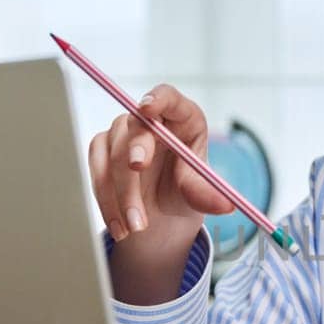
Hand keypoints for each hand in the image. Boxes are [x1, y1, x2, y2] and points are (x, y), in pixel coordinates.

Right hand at [86, 82, 235, 246]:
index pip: (168, 97)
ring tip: (137, 226)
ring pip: (113, 154)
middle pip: (136, 126)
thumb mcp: (198, 193)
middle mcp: (149, 120)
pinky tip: (121, 226)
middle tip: (137, 168)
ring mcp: (122, 133)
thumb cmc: (184, 190)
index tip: (147, 107)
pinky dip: (107, 202)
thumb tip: (226, 206)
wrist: (161, 211)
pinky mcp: (101, 150)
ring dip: (122, 193)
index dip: (157, 98)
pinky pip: (97, 173)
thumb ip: (207, 195)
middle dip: (135, 148)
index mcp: (182, 118)